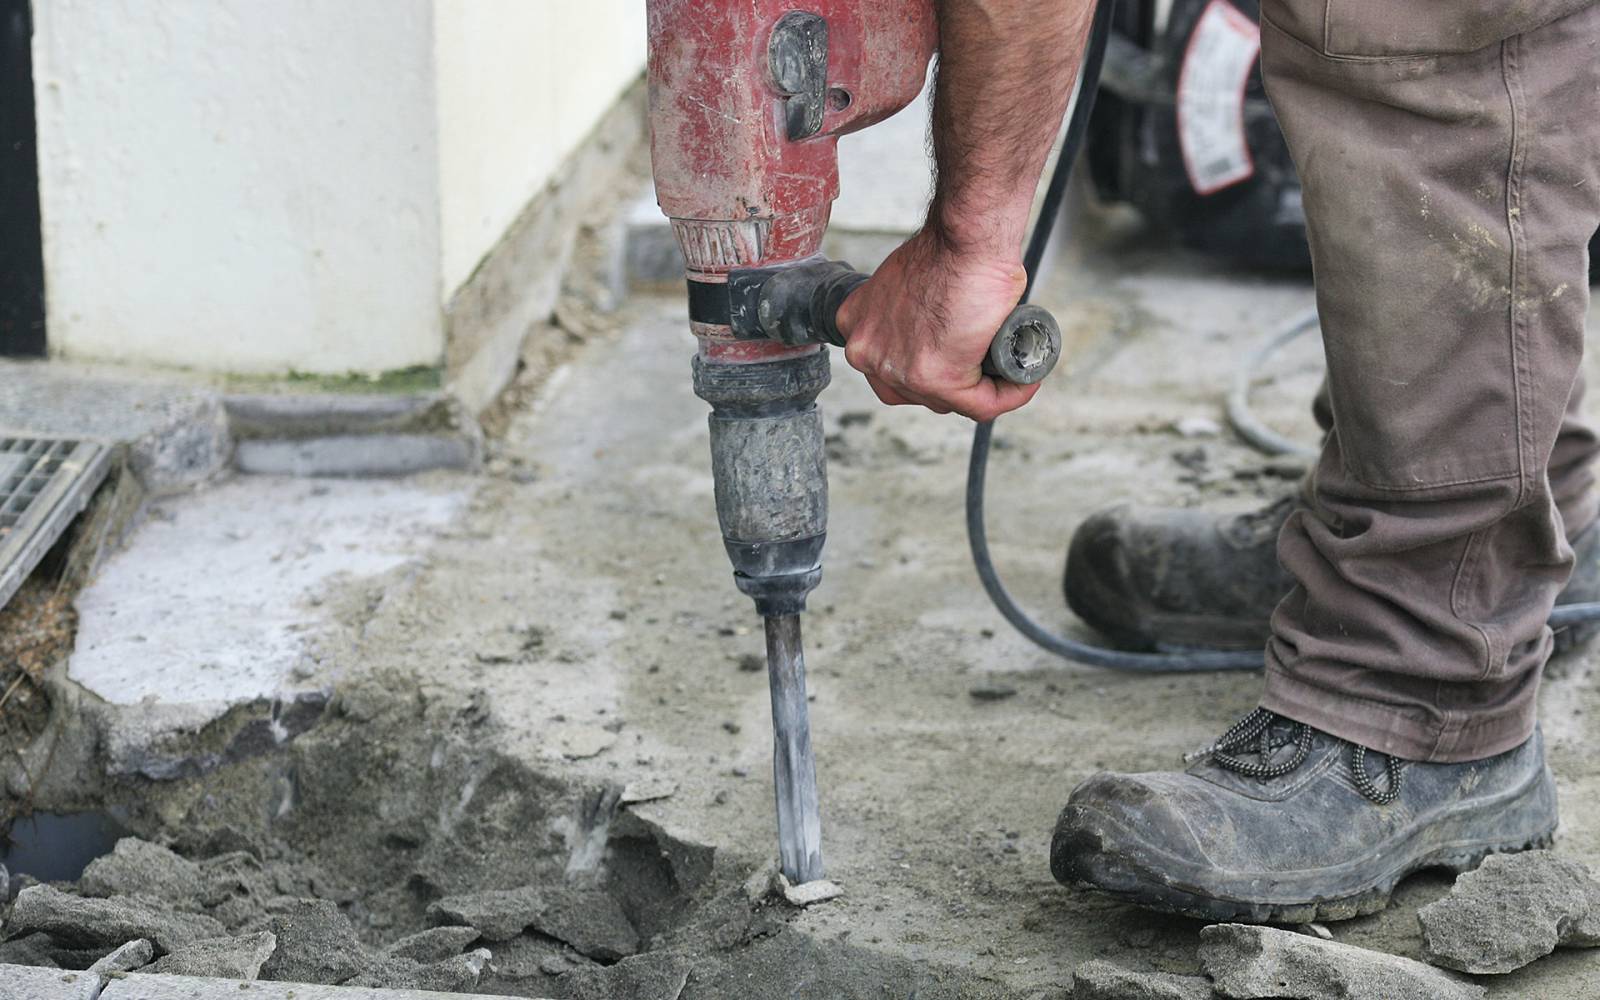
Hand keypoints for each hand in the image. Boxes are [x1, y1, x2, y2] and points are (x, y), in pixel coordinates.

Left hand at [835, 230, 1043, 421]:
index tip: (955, 352)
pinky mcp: (937, 379)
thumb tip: (930, 329)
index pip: (890, 366)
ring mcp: (899, 370)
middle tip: (982, 360)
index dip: (925, 362)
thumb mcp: (907, 285)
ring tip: (1007, 369)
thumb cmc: (949, 250)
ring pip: (946, 400)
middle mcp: (867, 353)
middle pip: (914, 389)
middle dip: (950, 380)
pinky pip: (979, 404)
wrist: (967, 238)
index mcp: (857, 327)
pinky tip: (1025, 382)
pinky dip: (1008, 396)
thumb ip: (906, 311)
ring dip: (981, 389)